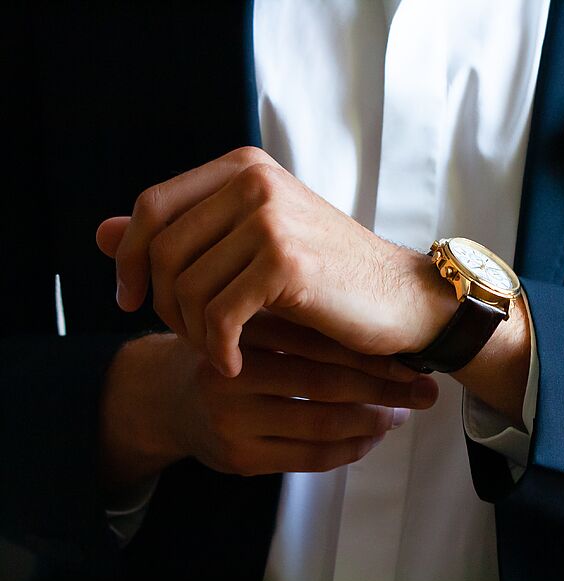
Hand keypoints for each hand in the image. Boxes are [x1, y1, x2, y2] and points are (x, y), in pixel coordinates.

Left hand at [97, 147, 457, 376]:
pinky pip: (216, 315)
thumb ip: (181, 235)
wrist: (402, 299)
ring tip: (220, 352)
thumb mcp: (250, 248)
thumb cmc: (330, 278)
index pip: (151, 207)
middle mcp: (253, 182)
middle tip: (192, 338)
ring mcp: (269, 218)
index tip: (130, 301)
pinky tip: (234, 365)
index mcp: (243, 169)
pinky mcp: (284, 261)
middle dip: (161, 305)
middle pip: (160, 250)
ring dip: (191, 333)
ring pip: (183, 286)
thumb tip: (98, 234)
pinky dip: (217, 349)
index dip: (129, 258)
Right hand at [99, 312, 438, 502]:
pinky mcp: (239, 459)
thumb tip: (386, 322)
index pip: (319, 340)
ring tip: (406, 411)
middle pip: (326, 383)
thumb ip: (301, 317)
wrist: (166, 399)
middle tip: (426, 387)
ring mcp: (232, 421)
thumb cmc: (232, 352)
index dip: (370, 350)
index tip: (411, 352)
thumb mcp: (254, 322)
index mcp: (240, 329)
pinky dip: (353, 448)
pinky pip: (312, 458)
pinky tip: (376, 435)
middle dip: (385, 386)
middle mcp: (231, 374)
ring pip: (323, 423)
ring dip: (375, 419)